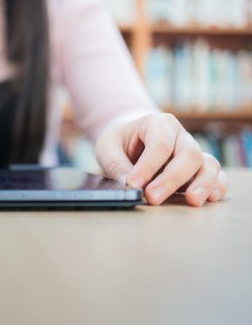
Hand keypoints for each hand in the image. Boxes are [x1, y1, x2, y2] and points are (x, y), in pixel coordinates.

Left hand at [95, 113, 227, 206]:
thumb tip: (128, 185)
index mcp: (157, 123)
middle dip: (172, 179)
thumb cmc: (120, 142)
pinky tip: (211, 197)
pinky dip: (217, 185)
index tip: (134, 185)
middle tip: (153, 198)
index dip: (148, 167)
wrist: (131, 139)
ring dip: (202, 184)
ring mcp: (192, 150)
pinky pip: (216, 174)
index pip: (160, 144)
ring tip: (192, 201)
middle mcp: (180, 135)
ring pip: (208, 164)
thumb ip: (115, 164)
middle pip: (188, 154)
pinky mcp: (199, 167)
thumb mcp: (107, 147)